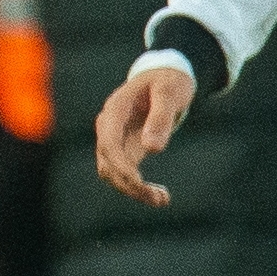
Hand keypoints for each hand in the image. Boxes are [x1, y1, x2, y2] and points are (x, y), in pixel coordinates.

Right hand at [95, 60, 195, 206]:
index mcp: (115, 110)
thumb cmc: (168, 81)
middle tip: (159, 199)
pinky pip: (124, 172)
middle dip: (129, 184)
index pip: (109, 143)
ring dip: (132, 190)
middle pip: (107, 163)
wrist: (165, 75)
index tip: (139, 183)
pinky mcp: (125, 148)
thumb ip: (160, 118)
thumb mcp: (169, 93)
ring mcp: (115, 138)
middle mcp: (109, 126)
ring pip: (112, 172)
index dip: (121, 166)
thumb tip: (152, 150)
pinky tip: (160, 195)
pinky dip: (137, 186)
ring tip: (162, 200)